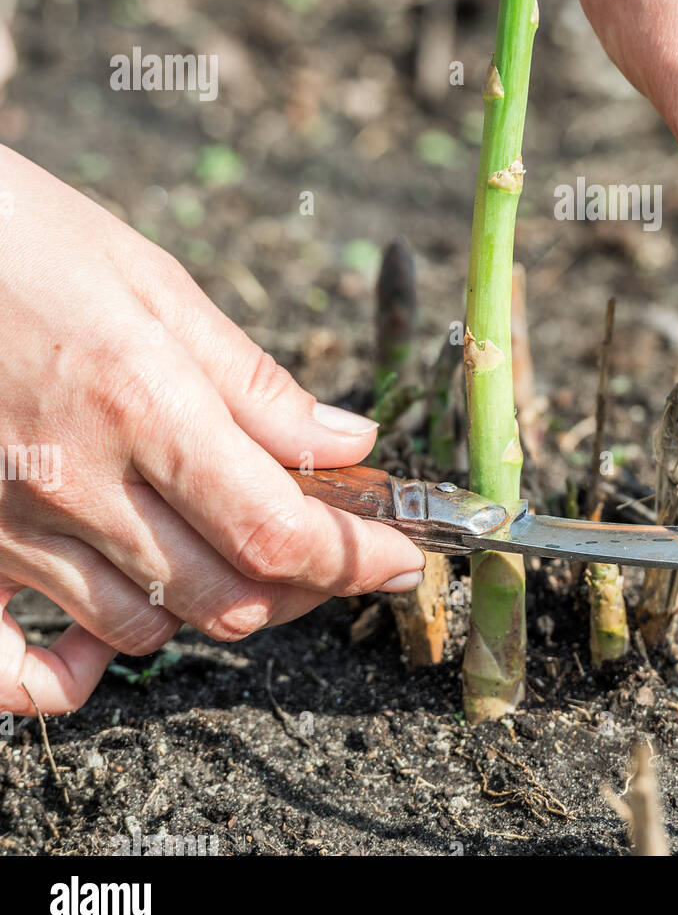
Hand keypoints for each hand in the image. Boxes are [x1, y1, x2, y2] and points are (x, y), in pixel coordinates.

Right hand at [0, 149, 423, 714]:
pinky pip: (7, 667)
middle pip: (226, 596)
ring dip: (213, 608)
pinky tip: (104, 641)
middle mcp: (77, 483)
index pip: (278, 531)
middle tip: (330, 547)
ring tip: (234, 556)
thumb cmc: (26, 242)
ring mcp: (7, 524)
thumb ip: (255, 382)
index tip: (400, 560)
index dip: (356, 559)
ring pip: (143, 629)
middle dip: (304, 585)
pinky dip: (69, 672)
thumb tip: (348, 443)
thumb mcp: (155, 285)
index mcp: (145, 406)